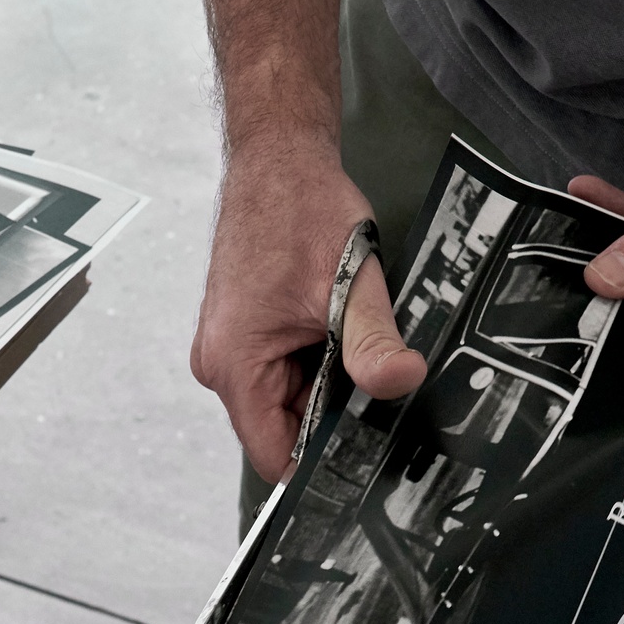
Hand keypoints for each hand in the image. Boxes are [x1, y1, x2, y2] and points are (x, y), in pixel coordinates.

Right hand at [191, 141, 427, 480]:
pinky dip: (319, 362)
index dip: (322, 464)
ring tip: (357, 345)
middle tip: (380, 391)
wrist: (278, 159)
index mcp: (234, 363)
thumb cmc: (300, 209)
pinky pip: (285, 372)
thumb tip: (402, 381)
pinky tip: (342, 331)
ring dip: (329, 384)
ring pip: (289, 401)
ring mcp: (229, 349)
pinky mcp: (243, 334)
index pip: (274, 455)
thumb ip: (373, 342)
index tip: (369, 456)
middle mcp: (220, 364)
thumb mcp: (350, 283)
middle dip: (334, 419)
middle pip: (284, 429)